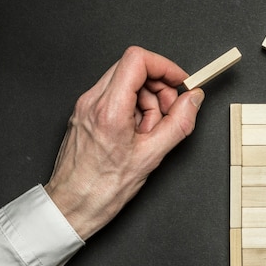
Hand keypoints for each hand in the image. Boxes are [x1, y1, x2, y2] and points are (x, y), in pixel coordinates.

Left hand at [44, 46, 204, 239]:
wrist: (72, 205)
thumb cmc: (103, 187)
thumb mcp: (152, 155)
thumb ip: (179, 122)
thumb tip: (193, 99)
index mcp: (109, 109)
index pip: (137, 60)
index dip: (164, 66)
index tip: (179, 82)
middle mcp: (92, 101)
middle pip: (134, 68)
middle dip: (159, 87)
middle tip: (168, 114)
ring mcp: (86, 106)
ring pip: (126, 82)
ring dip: (147, 101)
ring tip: (149, 132)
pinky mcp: (86, 113)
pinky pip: (116, 96)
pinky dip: (134, 108)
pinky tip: (136, 134)